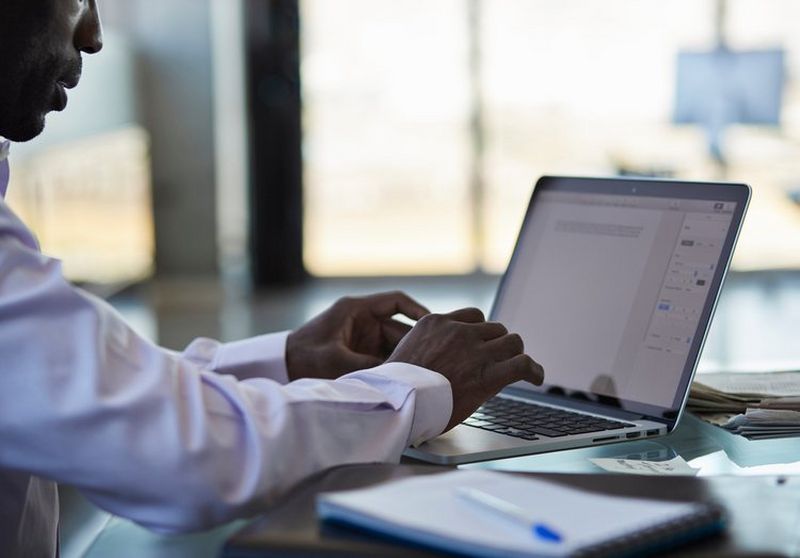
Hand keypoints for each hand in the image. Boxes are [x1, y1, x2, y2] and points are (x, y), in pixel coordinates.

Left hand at [286, 291, 429, 380]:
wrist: (280, 368)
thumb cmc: (303, 358)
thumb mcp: (337, 361)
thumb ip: (370, 367)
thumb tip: (400, 376)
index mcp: (356, 309)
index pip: (396, 301)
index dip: (418, 311)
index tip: (433, 325)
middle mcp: (362, 320)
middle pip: (399, 328)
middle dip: (414, 344)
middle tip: (431, 360)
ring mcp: (362, 336)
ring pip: (394, 345)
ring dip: (404, 359)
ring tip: (421, 373)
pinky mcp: (359, 352)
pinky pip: (384, 357)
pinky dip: (393, 367)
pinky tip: (405, 380)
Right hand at [387, 308, 543, 430]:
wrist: (395, 403)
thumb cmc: (395, 387)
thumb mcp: (404, 353)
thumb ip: (423, 347)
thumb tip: (430, 359)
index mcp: (436, 323)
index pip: (472, 316)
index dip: (481, 331)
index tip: (483, 342)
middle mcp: (458, 332)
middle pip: (494, 328)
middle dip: (498, 343)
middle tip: (500, 359)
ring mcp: (475, 351)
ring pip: (512, 342)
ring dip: (515, 354)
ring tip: (519, 366)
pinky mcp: (488, 375)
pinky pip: (522, 364)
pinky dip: (534, 370)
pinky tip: (537, 377)